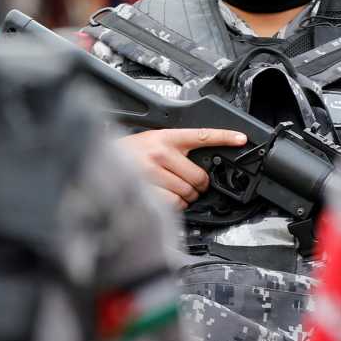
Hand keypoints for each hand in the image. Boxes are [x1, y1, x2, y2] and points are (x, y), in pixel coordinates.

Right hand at [118, 128, 247, 210]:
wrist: (98, 161)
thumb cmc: (128, 154)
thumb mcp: (152, 141)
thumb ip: (175, 150)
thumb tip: (199, 166)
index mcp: (166, 137)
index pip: (202, 135)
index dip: (225, 136)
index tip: (242, 139)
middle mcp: (161, 152)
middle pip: (198, 177)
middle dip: (198, 185)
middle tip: (191, 185)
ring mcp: (153, 172)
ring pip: (187, 193)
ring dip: (185, 197)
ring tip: (171, 190)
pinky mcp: (146, 191)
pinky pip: (173, 204)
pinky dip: (173, 206)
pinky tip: (164, 197)